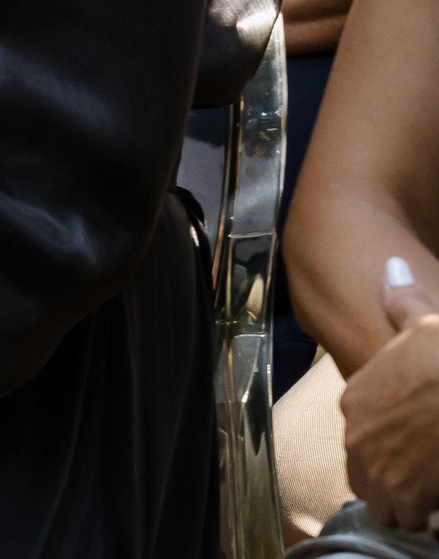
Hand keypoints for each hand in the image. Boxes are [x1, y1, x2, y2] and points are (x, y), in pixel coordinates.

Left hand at [344, 259, 438, 530]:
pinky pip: (405, 518)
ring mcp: (377, 469)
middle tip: (423, 468)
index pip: (361, 430)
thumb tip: (392, 268)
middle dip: (391, 474)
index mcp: (356, 397)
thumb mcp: (424, 324)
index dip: (389, 438)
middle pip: (366, 469)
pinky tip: (436, 500)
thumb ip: (401, 302)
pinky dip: (421, 514)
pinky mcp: (404, 497)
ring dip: (402, 500)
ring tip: (428, 487)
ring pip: (381, 499)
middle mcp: (355, 436)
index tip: (415, 438)